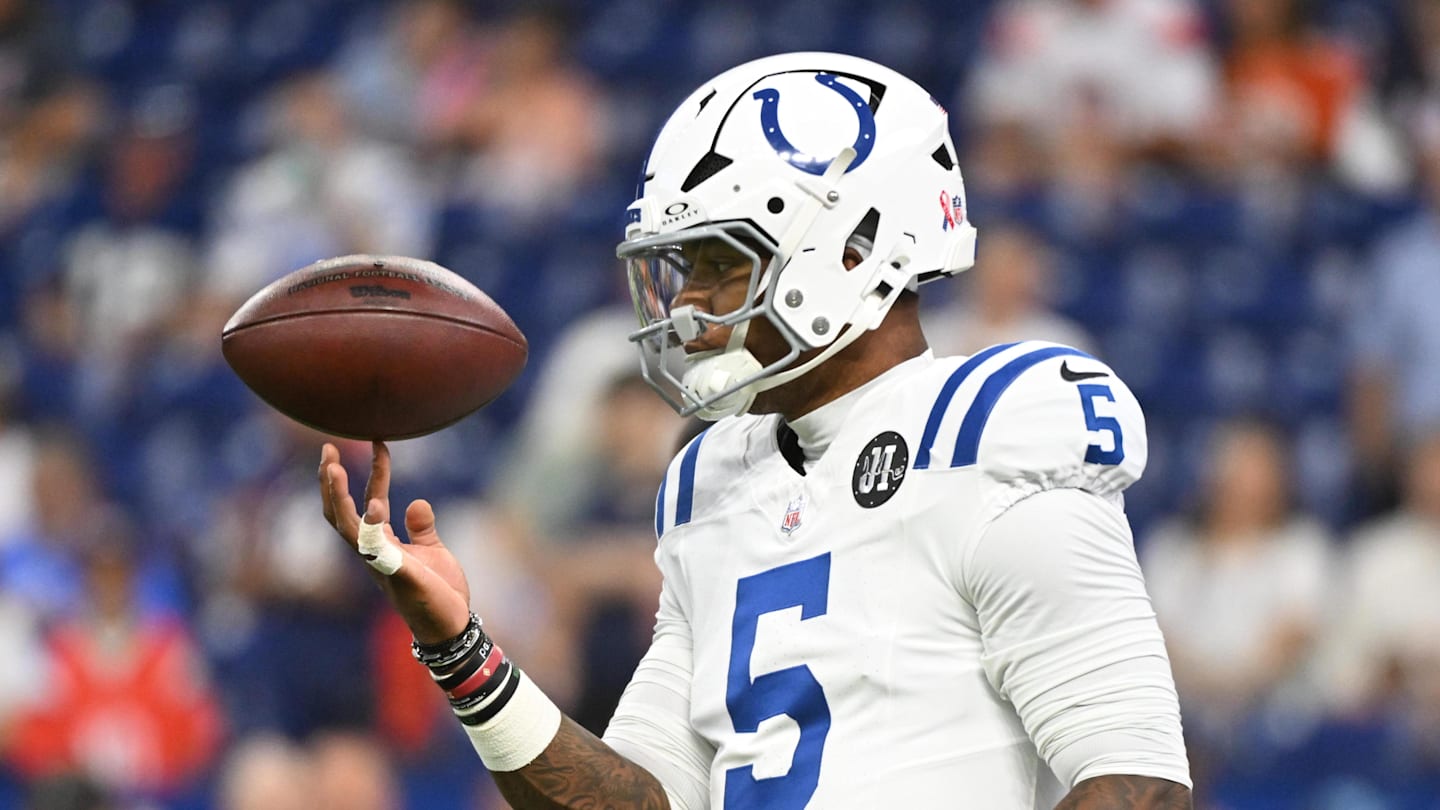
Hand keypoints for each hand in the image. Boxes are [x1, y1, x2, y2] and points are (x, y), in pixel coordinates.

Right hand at [319, 441, 471, 643]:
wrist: (450, 626)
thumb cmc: (439, 591)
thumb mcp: (431, 550)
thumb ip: (420, 526)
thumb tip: (415, 502)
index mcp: (382, 543)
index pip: (370, 500)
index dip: (375, 470)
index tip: (379, 440)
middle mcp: (373, 552)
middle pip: (340, 513)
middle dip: (330, 483)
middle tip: (327, 449)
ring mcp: (380, 564)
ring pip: (347, 528)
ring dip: (337, 498)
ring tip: (332, 468)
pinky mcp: (396, 575)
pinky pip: (376, 550)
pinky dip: (373, 529)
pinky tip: (374, 505)